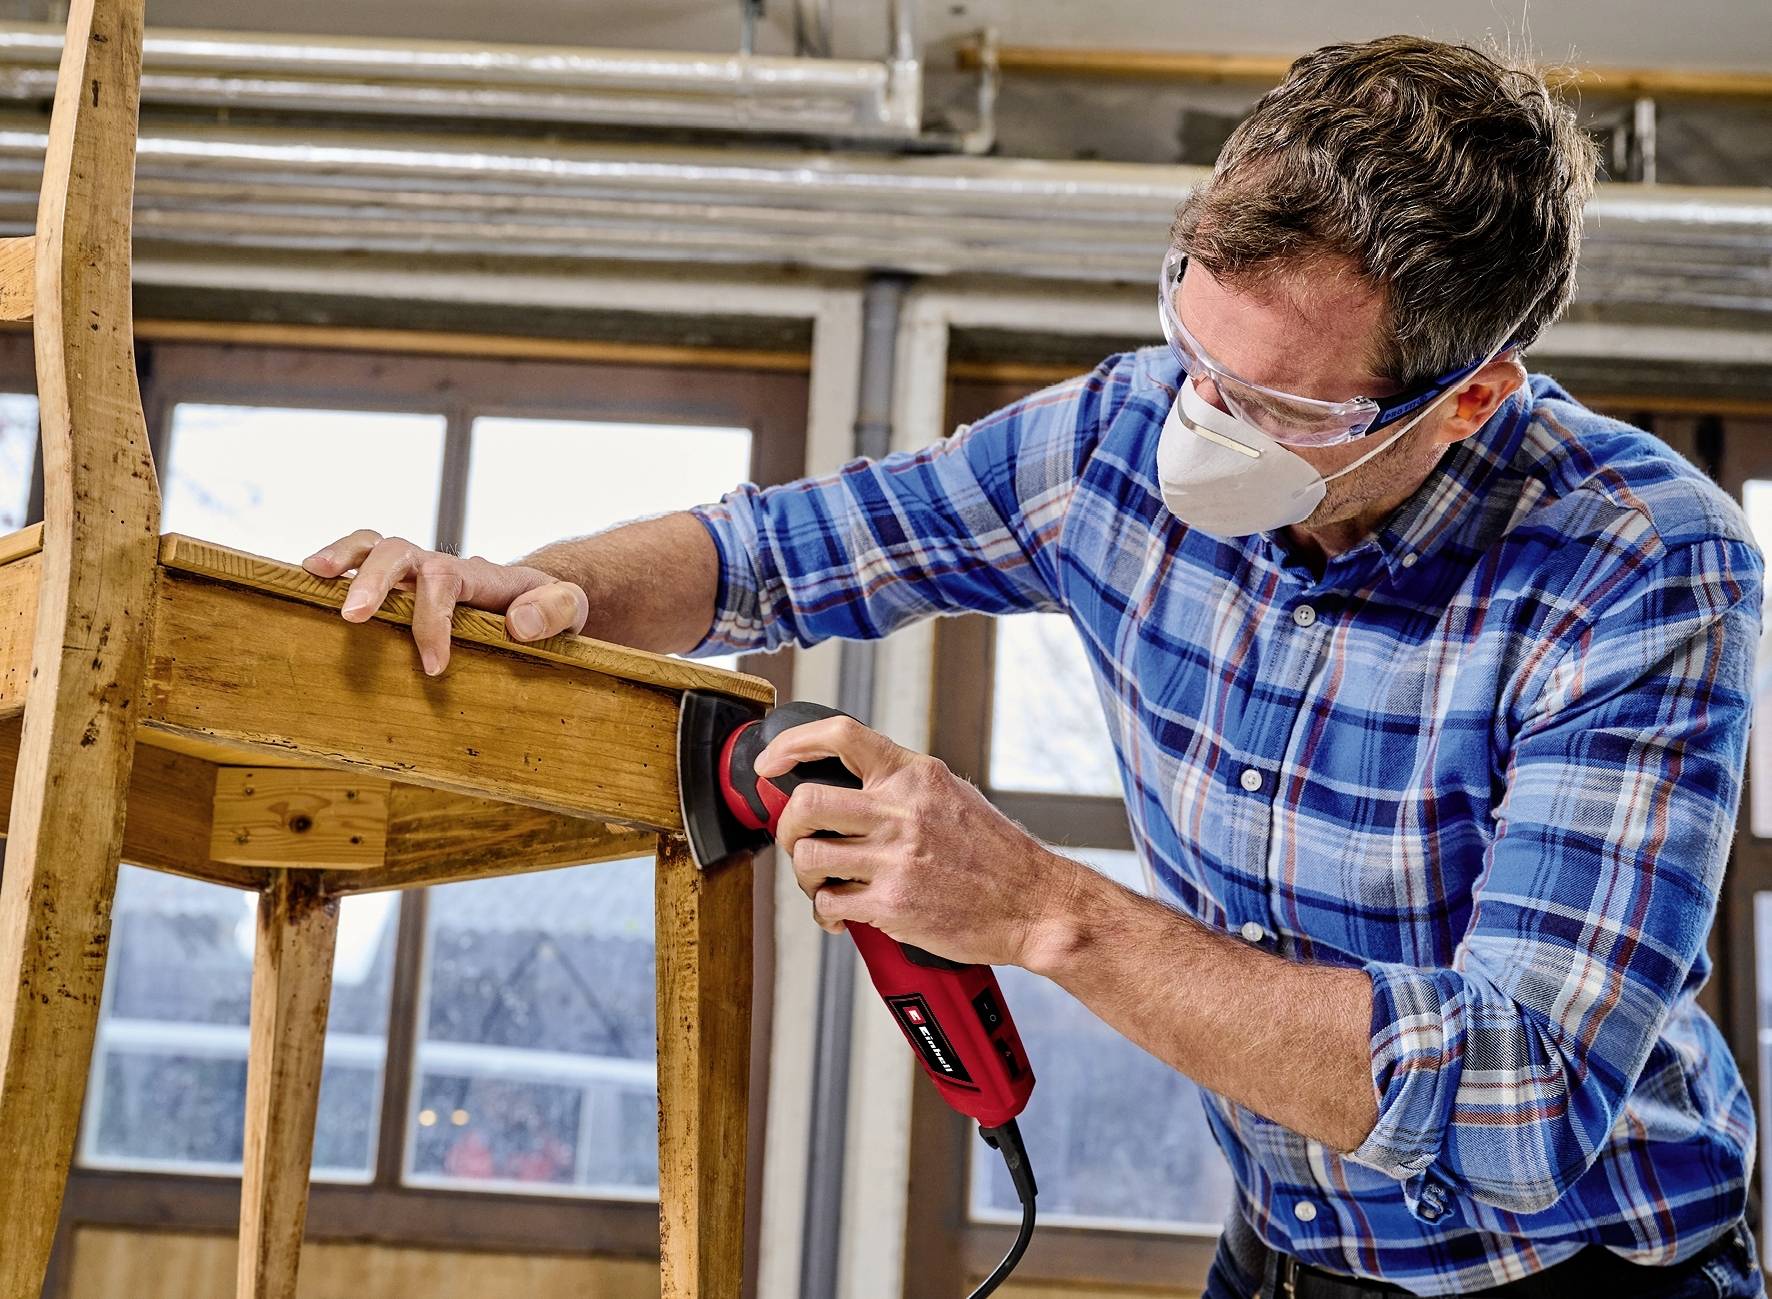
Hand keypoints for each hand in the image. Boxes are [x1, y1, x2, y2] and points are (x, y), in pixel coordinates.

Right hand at [302, 529, 589, 675]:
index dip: (433, 620)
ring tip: (311, 575)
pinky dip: (334, 567)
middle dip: (374, 582)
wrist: (538, 596)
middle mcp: (439, 564)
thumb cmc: (551, 607)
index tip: (432, 667)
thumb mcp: (571, 608)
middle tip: (353, 618)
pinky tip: (303, 584)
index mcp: (479, 574)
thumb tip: (516, 625)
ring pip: (373, 546)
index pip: (448, 582)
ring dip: (343, 557)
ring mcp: (414, 571)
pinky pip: (360, 563)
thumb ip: (554, 611)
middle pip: (399, 552)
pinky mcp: (397, 584)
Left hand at [758, 715, 1083, 968]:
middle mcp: (901, 811)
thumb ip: (904, 786)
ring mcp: (895, 859)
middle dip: (785, 826)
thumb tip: (852, 785)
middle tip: (795, 840)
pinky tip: (840, 916)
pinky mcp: (893, 905)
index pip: (841, 736)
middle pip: (806, 803)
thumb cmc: (998, 855)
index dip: (792, 744)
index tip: (769, 763)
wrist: (1035, 904)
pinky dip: (826, 914)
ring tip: (823, 884)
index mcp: (915, 776)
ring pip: (809, 858)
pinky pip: (830, 904)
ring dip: (805, 875)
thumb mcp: (953, 795)